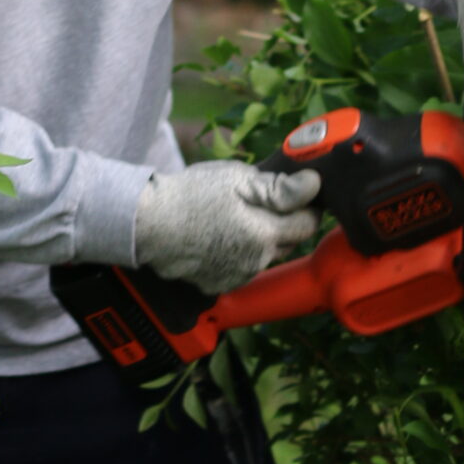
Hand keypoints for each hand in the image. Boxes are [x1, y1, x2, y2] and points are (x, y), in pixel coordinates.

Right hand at [134, 161, 321, 295]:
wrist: (149, 224)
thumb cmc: (192, 195)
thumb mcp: (238, 179)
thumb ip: (280, 188)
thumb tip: (314, 185)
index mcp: (266, 234)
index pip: (309, 224)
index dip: (306, 206)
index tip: (295, 193)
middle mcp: (258, 262)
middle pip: (288, 242)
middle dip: (283, 224)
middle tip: (259, 202)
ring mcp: (238, 276)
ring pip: (265, 256)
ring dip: (260, 241)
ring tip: (233, 219)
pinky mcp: (219, 285)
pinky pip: (242, 268)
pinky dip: (238, 255)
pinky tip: (218, 237)